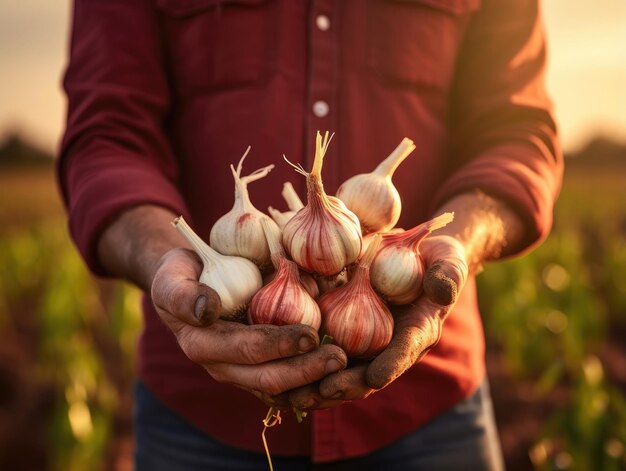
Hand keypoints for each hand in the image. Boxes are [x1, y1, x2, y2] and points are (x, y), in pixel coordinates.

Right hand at [150, 247, 347, 407]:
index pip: (246, 349)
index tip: (310, 335)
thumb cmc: (180, 275)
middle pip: (268, 378)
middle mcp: (223, 366)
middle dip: (305, 371)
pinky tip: (337, 372)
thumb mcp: (172, 278)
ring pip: (282, 388)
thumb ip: (183, 295)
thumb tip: (207, 311)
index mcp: (203, 345)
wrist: (186, 283)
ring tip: (345, 367)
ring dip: (314, 381)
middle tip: (340, 359)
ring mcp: (242, 370)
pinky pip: (286, 384)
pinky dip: (312, 381)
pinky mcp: (257, 367)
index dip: (278, 345)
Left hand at [287, 235, 468, 409]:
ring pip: (340, 370)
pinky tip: (280, 369)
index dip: (390, 365)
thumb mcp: (448, 263)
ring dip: (317, 385)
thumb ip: (447, 276)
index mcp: (417, 332)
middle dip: (344, 385)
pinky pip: (322, 351)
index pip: (404, 352)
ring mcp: (365, 342)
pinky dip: (303, 362)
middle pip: (366, 373)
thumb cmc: (435, 260)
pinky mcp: (343, 331)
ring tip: (293, 395)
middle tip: (322, 392)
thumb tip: (441, 290)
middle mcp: (389, 345)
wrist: (417, 256)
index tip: (374, 377)